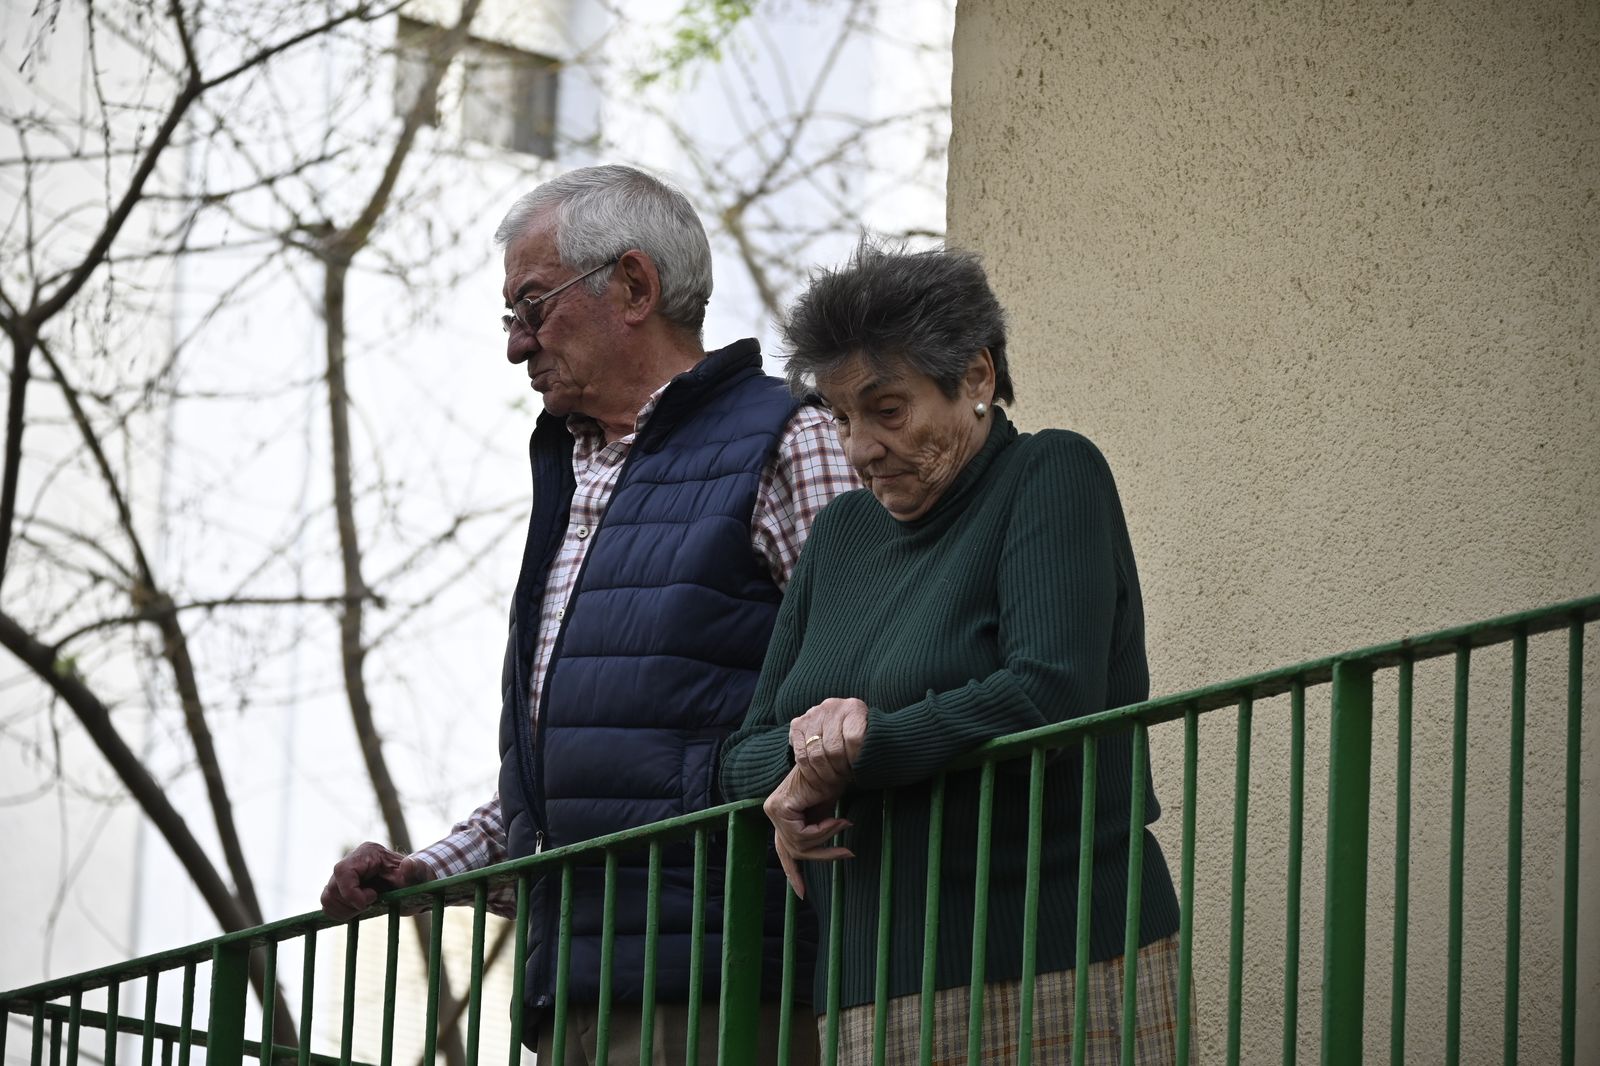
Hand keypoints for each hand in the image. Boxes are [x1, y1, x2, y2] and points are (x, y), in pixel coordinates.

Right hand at [320, 842, 432, 919]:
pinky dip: (340, 913)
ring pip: (327, 897)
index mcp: (368, 853)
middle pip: (333, 887)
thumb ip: (415, 870)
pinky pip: (328, 905)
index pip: (343, 871)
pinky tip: (358, 911)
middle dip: (351, 903)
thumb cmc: (416, 879)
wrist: (413, 887)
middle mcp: (352, 861)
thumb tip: (408, 865)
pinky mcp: (340, 888)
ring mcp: (344, 875)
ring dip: (345, 910)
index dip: (350, 892)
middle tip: (372, 903)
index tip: (368, 903)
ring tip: (367, 907)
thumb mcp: (420, 875)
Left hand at [763, 765, 852, 898]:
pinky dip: (824, 831)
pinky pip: (803, 835)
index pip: (784, 850)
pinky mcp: (780, 809)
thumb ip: (819, 833)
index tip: (802, 894)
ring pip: (801, 846)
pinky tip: (837, 819)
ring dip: (828, 838)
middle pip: (794, 851)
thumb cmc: (833, 782)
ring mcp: (774, 810)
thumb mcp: (825, 815)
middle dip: (823, 856)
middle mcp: (774, 813)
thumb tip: (834, 854)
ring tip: (845, 823)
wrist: (834, 760)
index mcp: (782, 815)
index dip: (793, 873)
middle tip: (848, 854)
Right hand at [789, 697, 868, 793]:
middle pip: (834, 749)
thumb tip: (868, 763)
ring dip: (825, 773)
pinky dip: (809, 771)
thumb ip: (868, 746)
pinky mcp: (797, 725)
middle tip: (844, 777)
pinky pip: (801, 756)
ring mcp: (812, 714)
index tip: (857, 769)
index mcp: (853, 707)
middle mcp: (832, 707)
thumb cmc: (856, 734)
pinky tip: (819, 776)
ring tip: (834, 779)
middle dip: (840, 769)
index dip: (855, 759)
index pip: (854, 738)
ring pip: (816, 754)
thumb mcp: (867, 736)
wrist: (833, 722)